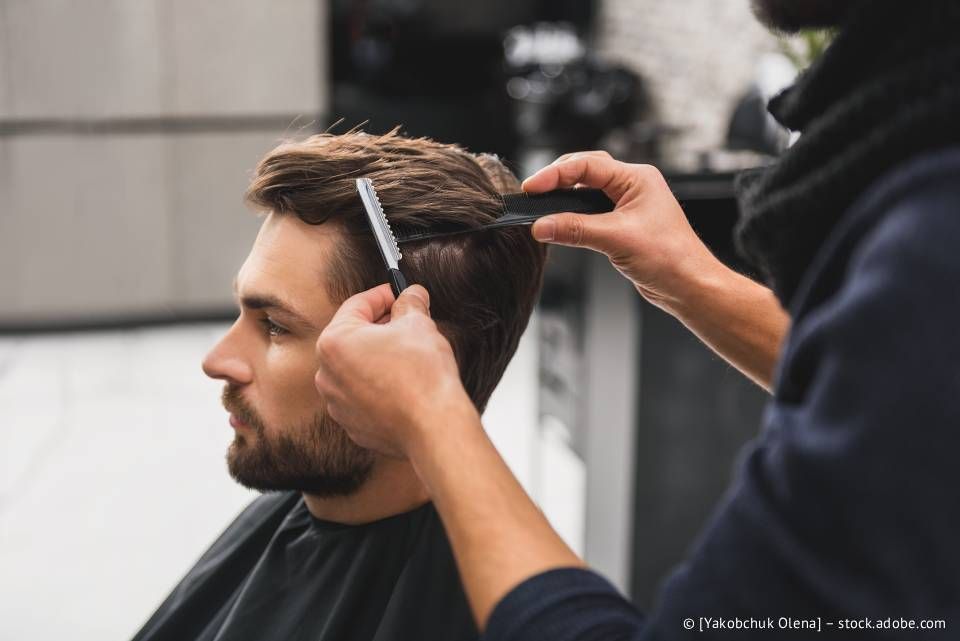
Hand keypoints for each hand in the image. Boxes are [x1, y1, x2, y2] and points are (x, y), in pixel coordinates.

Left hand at [314, 283, 477, 458]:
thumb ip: (410, 303)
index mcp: (334, 342)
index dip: (384, 294)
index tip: (400, 292)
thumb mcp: (419, 324)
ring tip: (409, 354)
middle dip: (381, 326)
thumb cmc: (422, 374)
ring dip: (379, 357)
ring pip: (357, 368)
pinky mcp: (353, 425)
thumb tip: (411, 295)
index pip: (357, 305)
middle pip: (353, 337)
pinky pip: (364, 396)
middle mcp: (326, 374)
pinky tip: (405, 384)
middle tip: (408, 320)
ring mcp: (337, 404)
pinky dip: (380, 386)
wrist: (433, 427)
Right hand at [524, 151, 721, 313]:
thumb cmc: (671, 258)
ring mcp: (627, 205)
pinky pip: (590, 213)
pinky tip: (559, 225)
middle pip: (585, 171)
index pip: (587, 166)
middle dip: (557, 180)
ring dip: (564, 198)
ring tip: (541, 207)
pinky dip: (572, 217)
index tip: (532, 187)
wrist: (689, 285)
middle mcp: (632, 187)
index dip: (555, 174)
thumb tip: (541, 225)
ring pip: (586, 192)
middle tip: (532, 193)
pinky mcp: (622, 225)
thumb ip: (575, 230)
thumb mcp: (617, 239)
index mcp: (637, 178)